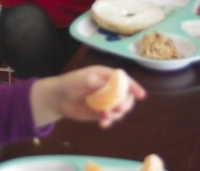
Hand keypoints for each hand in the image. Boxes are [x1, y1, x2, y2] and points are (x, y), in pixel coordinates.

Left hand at [30, 65, 145, 128]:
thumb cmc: (71, 83)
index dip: (133, 87)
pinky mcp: (100, 113)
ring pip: (119, 108)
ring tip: (105, 117)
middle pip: (125, 96)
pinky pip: (109, 118)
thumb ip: (96, 81)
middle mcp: (109, 88)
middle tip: (118, 109)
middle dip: (125, 103)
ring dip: (116, 114)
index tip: (141, 95)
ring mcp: (106, 101)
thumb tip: (108, 86)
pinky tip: (102, 123)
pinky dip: (108, 121)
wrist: (58, 98)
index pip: (124, 80)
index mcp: (107, 76)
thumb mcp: (82, 79)